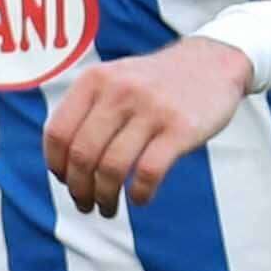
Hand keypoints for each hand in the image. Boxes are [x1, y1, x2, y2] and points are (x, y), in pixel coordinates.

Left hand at [45, 40, 251, 214]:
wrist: (213, 62)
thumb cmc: (157, 82)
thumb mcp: (115, 78)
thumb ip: (88, 110)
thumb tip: (62, 166)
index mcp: (95, 80)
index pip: (57, 132)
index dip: (56, 165)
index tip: (65, 181)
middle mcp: (119, 91)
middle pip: (82, 155)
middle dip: (79, 189)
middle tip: (86, 204)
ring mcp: (151, 109)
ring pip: (112, 168)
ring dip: (105, 197)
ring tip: (108, 208)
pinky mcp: (181, 128)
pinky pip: (148, 172)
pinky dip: (139, 194)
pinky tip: (140, 199)